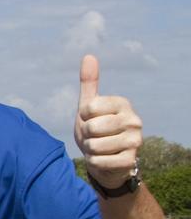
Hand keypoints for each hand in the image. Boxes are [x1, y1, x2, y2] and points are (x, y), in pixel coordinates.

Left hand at [74, 55, 142, 189]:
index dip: (82, 117)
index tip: (90, 120)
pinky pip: (99, 161)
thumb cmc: (95, 129)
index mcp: (123, 104)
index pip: (88, 108)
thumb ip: (89, 82)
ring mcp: (135, 141)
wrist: (107, 160)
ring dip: (90, 150)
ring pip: (94, 145)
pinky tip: (103, 160)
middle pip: (92, 127)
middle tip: (94, 137)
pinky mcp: (130, 161)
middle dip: (86, 135)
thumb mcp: (88, 106)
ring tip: (98, 148)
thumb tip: (89, 56)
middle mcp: (134, 120)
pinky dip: (94, 162)